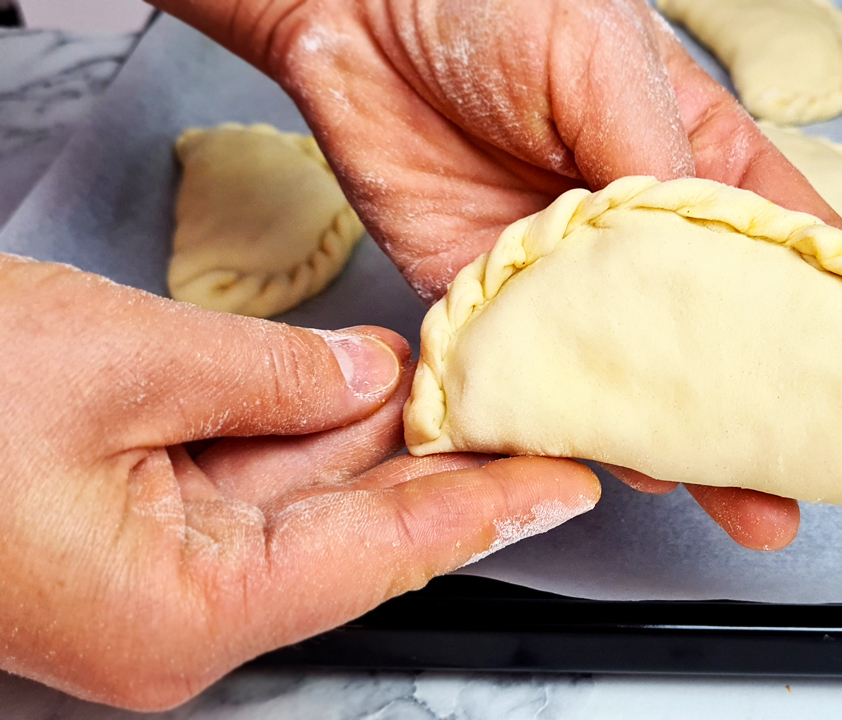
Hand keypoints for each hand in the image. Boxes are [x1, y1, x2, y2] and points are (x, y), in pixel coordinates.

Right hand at [0, 255, 599, 709]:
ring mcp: (143, 575)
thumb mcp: (124, 362)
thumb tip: (365, 377)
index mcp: (183, 611)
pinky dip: (300, 424)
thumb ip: (273, 377)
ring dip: (373, 433)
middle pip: (352, 528)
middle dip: (441, 461)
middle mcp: (172, 615)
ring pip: (300, 495)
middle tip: (527, 411)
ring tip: (459, 378)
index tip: (565, 482)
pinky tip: (358, 381)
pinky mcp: (119, 530)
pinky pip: (242, 475)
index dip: (487, 509)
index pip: (386, 554)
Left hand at [154, 0, 841, 549]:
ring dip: (694, 449)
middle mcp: (641, 240)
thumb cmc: (498, 1)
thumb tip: (717, 270)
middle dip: (785, 420)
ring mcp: (566, 282)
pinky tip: (624, 468)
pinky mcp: (487, 305)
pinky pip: (537, 384)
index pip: (801, 259)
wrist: (354, 3)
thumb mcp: (608, 64)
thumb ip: (663, 171)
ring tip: (754, 510)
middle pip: (727, 345)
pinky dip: (576, 431)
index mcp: (700, 170)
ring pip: (641, 382)